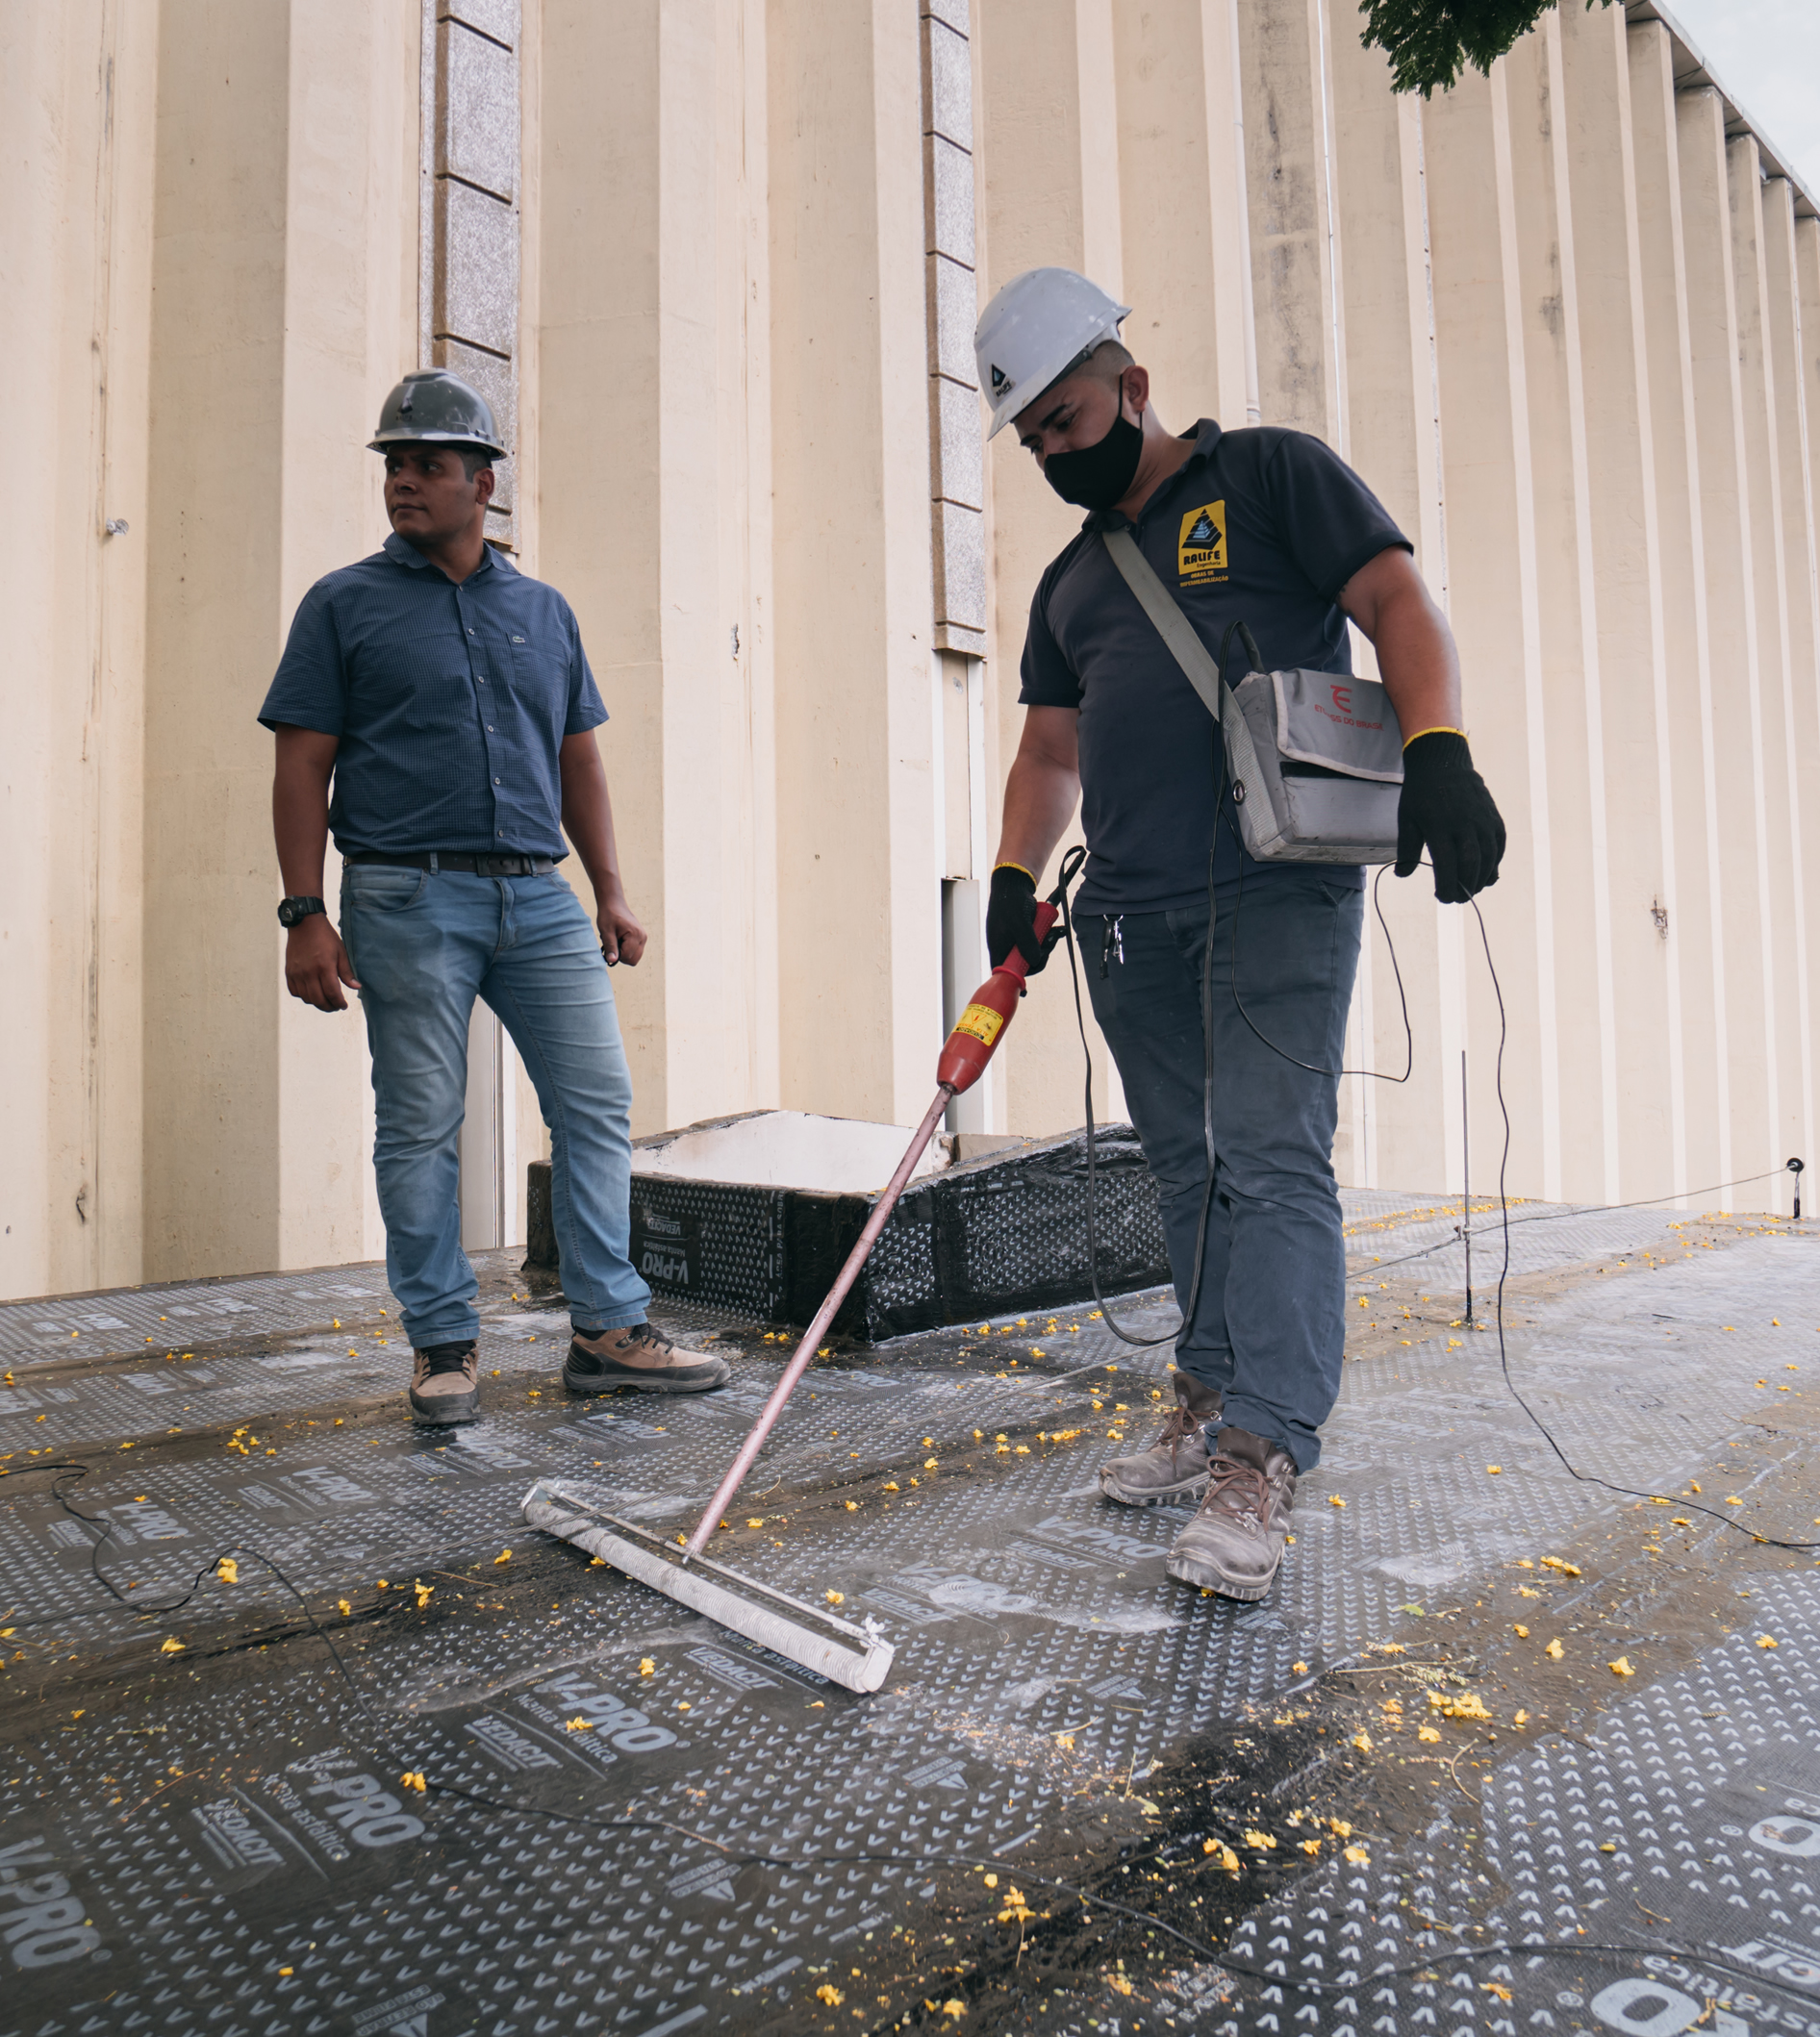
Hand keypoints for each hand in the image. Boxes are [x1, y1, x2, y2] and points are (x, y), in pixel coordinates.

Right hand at [285, 915, 360, 1011]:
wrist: (304, 924)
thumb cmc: (325, 937)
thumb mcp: (341, 952)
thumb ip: (346, 972)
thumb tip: (356, 987)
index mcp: (324, 967)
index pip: (332, 993)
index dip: (339, 1003)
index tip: (343, 1005)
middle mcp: (309, 972)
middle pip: (318, 1000)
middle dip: (329, 1007)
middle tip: (335, 1006)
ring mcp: (297, 973)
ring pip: (306, 998)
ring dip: (317, 1003)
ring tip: (325, 1000)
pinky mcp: (289, 972)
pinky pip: (294, 991)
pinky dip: (303, 996)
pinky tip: (312, 992)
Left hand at [599, 889, 646, 966]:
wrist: (614, 903)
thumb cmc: (608, 915)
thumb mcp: (606, 931)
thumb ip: (610, 947)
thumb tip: (612, 961)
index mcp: (635, 935)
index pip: (627, 956)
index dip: (616, 955)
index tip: (609, 945)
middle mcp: (643, 937)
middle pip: (633, 960)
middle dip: (621, 956)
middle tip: (613, 944)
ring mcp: (644, 938)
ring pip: (635, 957)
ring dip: (624, 954)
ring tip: (617, 941)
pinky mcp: (642, 938)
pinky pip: (636, 952)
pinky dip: (627, 950)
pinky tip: (621, 940)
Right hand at [986, 863, 1047, 971]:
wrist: (1015, 883)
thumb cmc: (1011, 901)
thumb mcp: (1019, 922)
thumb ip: (1027, 942)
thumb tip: (1035, 961)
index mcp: (998, 947)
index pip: (1004, 970)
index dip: (1016, 977)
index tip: (1029, 979)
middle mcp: (1005, 946)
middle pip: (1023, 963)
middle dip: (1040, 955)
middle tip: (1050, 943)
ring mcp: (1015, 939)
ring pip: (1033, 952)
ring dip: (1047, 945)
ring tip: (1056, 932)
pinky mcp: (1024, 933)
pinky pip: (1037, 941)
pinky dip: (1047, 937)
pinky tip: (1055, 930)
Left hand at [1395, 731, 1505, 903]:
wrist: (1443, 762)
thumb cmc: (1420, 795)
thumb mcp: (1406, 820)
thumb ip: (1406, 849)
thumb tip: (1402, 875)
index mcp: (1439, 826)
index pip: (1447, 865)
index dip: (1446, 886)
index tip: (1442, 897)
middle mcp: (1464, 824)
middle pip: (1471, 865)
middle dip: (1465, 887)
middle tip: (1457, 898)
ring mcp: (1482, 820)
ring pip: (1489, 858)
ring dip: (1481, 879)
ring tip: (1471, 889)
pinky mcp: (1494, 817)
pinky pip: (1499, 845)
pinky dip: (1495, 863)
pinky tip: (1485, 873)